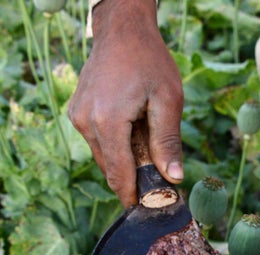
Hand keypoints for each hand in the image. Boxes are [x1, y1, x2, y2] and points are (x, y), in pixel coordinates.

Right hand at [68, 0, 183, 206]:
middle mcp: (86, 122)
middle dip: (134, 180)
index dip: (135, 195)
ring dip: (127, 161)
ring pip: (105, 156)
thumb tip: (174, 178)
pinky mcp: (78, 112)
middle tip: (161, 185)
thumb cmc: (149, 62)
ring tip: (151, 150)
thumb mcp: (168, 100)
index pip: (120, 173)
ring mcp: (78, 117)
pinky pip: (100, 141)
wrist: (123, 32)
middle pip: (111, 168)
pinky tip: (136, 132)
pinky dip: (118, 146)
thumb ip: (168, 141)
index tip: (150, 210)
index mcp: (108, 121)